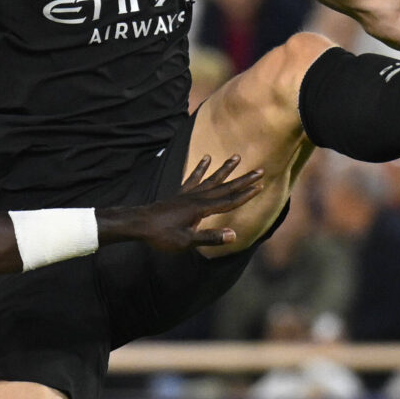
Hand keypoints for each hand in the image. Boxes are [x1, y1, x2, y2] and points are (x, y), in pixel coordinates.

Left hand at [100, 154, 265, 251]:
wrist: (139, 223)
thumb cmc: (162, 235)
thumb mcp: (186, 241)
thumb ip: (210, 238)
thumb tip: (234, 235)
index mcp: (202, 209)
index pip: (229, 201)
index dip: (246, 194)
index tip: (260, 186)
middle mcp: (198, 198)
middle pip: (225, 187)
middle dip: (243, 179)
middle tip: (260, 170)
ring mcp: (189, 194)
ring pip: (212, 179)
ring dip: (226, 169)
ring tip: (237, 156)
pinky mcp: (181, 194)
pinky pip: (194, 178)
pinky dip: (201, 168)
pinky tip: (207, 158)